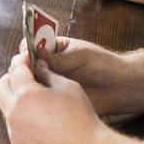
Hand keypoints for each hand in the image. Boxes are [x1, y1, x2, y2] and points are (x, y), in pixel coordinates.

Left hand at [0, 49, 104, 143]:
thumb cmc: (81, 118)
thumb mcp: (68, 86)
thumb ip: (48, 73)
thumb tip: (38, 66)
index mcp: (25, 94)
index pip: (15, 70)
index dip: (21, 60)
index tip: (27, 58)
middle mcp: (14, 113)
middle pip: (0, 87)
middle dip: (10, 78)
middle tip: (25, 77)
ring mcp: (15, 132)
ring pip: (6, 109)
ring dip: (15, 100)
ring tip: (35, 100)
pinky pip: (14, 128)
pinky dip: (22, 120)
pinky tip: (40, 120)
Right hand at [23, 33, 143, 121]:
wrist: (120, 88)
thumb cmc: (103, 65)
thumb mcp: (81, 56)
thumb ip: (59, 58)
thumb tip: (37, 54)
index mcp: (54, 49)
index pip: (33, 45)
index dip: (27, 48)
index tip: (26, 52)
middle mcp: (50, 65)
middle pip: (28, 64)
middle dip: (24, 66)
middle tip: (28, 70)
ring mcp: (51, 82)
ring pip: (31, 81)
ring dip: (29, 82)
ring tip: (34, 84)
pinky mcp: (56, 98)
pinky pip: (41, 98)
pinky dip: (37, 98)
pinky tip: (40, 98)